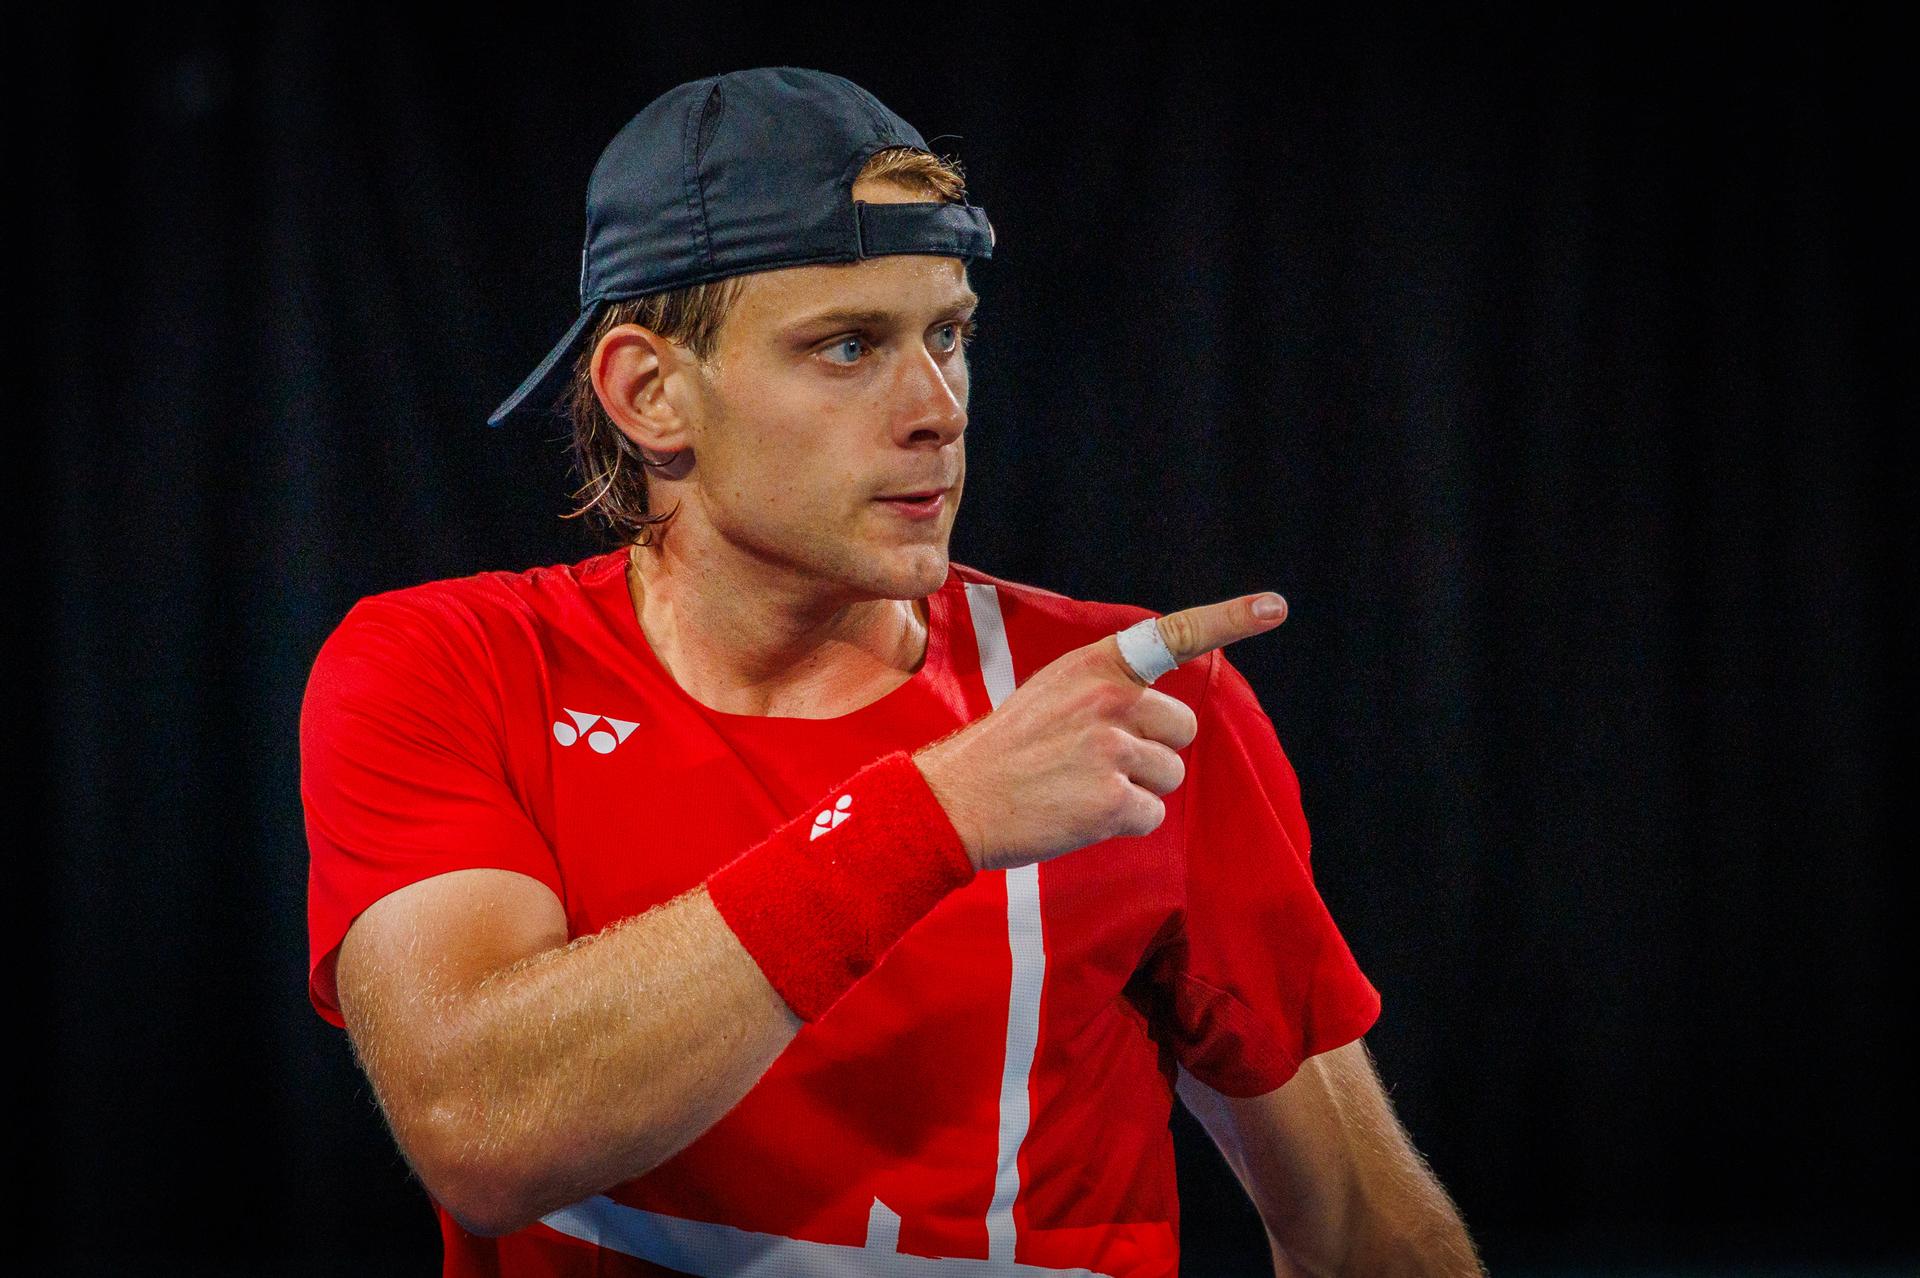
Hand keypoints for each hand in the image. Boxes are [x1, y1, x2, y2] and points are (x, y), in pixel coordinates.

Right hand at [913, 592, 1287, 871]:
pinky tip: (1077, 814)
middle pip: (1182, 730)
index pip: (1173, 635)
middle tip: (1097, 762)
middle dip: (1154, 751)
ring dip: (1134, 791)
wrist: (954, 800)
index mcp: (1095, 666)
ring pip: (1168, 776)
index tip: (1276, 606)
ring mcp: (1110, 749)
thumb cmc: (1006, 752)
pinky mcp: (1110, 800)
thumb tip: (1165, 717)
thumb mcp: (1053, 694)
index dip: (1230, 619)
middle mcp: (1109, 699)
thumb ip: (1107, 690)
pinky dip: (1121, 824)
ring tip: (1078, 787)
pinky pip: (1150, 816)